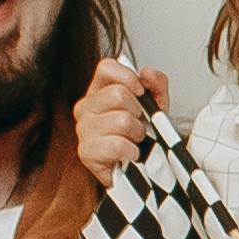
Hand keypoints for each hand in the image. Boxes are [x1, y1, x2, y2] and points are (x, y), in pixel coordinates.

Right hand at [72, 59, 160, 184]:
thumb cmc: (144, 136)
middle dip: (139, 112)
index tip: (141, 92)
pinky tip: (130, 154)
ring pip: (121, 120)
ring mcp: (83, 129)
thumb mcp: (156, 106)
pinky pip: (117, 145)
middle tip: (140, 125)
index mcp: (99, 90)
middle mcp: (86, 107)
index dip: (128, 76)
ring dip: (137, 134)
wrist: (141, 170)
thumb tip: (146, 73)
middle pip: (118, 94)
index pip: (106, 67)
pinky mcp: (85, 152)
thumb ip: (156, 85)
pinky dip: (131, 151)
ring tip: (135, 141)